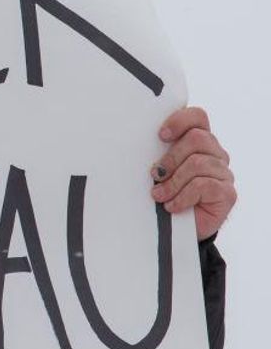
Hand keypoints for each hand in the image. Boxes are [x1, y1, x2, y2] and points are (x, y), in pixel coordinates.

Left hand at [150, 107, 235, 240]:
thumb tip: (122, 140)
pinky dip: (182, 197)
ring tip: (158, 195)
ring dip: (173, 182)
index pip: (197, 116)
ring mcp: (223, 173)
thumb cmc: (160, 195)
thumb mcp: (153, 172)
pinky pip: (204, 185)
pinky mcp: (226, 193)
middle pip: (197, 138)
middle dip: (170, 158)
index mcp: (196, 142)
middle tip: (155, 175)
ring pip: (198, 163)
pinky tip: (171, 206)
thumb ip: (150, 153)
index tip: (160, 135)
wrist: (173, 232)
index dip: (179, 121)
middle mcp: (214, 153)